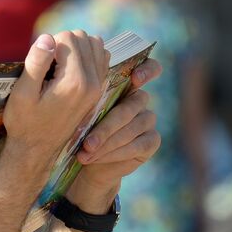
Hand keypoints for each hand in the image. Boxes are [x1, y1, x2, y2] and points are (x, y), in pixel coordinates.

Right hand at [0, 30, 109, 173]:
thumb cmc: (25, 122)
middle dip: (63, 43)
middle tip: (47, 65)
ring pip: (95, 43)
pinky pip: (101, 57)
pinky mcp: (100, 88)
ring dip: (76, 47)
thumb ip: (36, 63)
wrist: (38, 149)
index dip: (49, 44)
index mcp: (75, 81)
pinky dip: (87, 55)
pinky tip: (70, 69)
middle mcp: (93, 82)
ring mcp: (100, 85)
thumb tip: (47, 37)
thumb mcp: (22, 94)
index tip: (39, 65)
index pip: (68, 37)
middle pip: (83, 37)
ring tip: (58, 66)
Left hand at [65, 59, 162, 211]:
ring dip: (107, 143)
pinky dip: (116, 154)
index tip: (135, 79)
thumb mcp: (80, 112)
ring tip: (86, 154)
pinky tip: (97, 159)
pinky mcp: (152, 140)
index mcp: (124, 84)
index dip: (147, 71)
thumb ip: (88, 98)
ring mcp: (148, 119)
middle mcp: (139, 99)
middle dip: (106, 127)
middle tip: (87, 144)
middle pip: (130, 107)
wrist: (86, 163)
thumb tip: (81, 87)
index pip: (149, 68)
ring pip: (132, 128)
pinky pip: (138, 145)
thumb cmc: (79, 130)